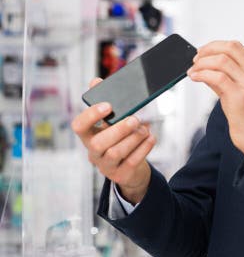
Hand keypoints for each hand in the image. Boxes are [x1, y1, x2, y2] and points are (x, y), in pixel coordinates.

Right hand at [71, 77, 155, 203]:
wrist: (131, 168)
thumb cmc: (120, 139)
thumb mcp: (111, 123)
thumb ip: (105, 103)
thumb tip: (96, 81)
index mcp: (88, 135)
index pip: (79, 126)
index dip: (91, 115)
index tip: (108, 105)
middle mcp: (93, 152)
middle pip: (98, 143)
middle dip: (118, 129)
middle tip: (135, 119)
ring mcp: (106, 166)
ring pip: (115, 153)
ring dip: (133, 138)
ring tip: (144, 129)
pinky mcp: (121, 175)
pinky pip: (131, 162)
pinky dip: (143, 148)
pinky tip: (151, 137)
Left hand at [187, 41, 243, 160]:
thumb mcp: (240, 91)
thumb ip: (225, 76)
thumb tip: (204, 66)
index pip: (235, 46)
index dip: (215, 45)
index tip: (203, 52)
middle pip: (229, 48)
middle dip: (207, 50)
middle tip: (196, 59)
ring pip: (221, 60)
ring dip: (202, 63)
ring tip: (193, 71)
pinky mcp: (239, 95)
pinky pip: (216, 77)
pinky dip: (201, 74)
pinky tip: (195, 78)